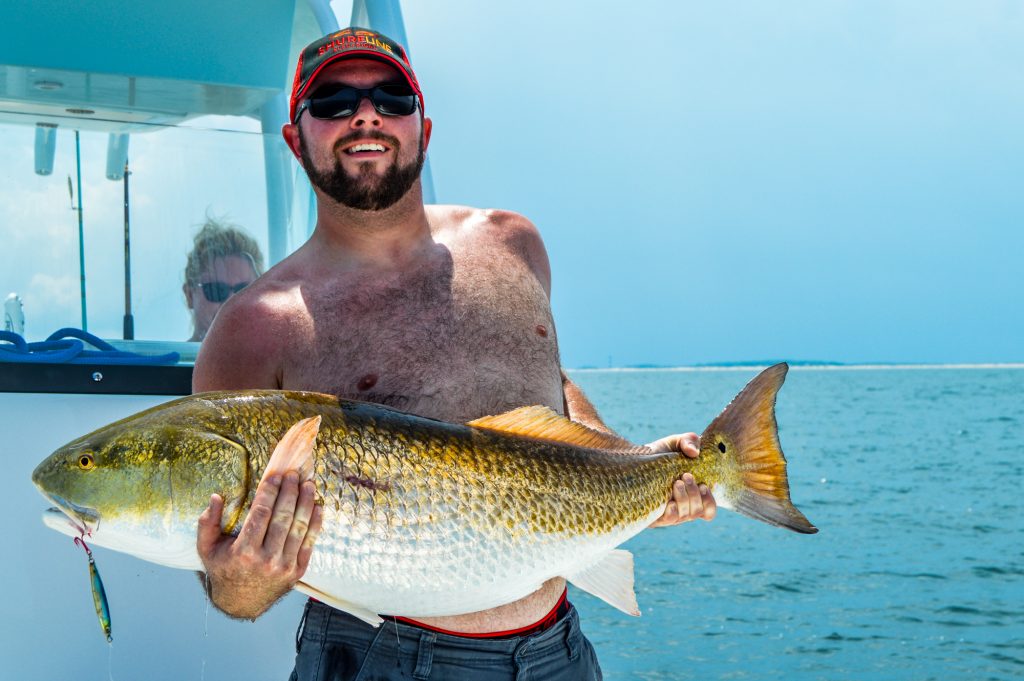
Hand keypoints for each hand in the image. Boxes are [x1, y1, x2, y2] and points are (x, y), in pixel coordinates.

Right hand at [196, 470, 322, 619]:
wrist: (241, 603)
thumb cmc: (223, 570)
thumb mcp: (207, 548)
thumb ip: (207, 522)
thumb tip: (215, 497)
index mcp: (244, 551)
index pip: (261, 513)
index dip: (269, 492)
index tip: (274, 476)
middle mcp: (266, 559)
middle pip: (283, 517)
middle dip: (289, 492)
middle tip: (294, 475)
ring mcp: (284, 566)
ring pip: (299, 528)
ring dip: (306, 503)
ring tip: (308, 485)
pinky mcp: (297, 571)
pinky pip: (309, 543)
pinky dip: (315, 523)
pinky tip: (317, 506)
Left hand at [646, 433, 716, 526]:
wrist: (635, 459)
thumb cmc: (659, 454)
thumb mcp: (675, 443)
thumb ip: (689, 440)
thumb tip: (694, 452)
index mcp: (692, 496)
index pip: (708, 511)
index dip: (709, 501)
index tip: (703, 485)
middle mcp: (682, 508)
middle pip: (697, 512)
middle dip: (694, 494)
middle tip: (685, 476)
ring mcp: (668, 514)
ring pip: (684, 516)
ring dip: (684, 499)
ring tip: (676, 483)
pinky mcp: (653, 517)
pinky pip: (668, 521)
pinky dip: (672, 512)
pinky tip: (669, 501)